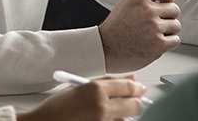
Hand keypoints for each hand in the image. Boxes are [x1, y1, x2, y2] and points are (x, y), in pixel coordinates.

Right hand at [18, 77, 147, 120]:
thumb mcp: (80, 87)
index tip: (140, 89)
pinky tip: (103, 118)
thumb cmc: (57, 107)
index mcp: (95, 90)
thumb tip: (130, 80)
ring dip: (124, 114)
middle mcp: (102, 107)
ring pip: (127, 118)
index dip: (137, 88)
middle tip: (134, 101)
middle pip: (134, 105)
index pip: (128, 88)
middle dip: (137, 103)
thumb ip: (105, 82)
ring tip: (109, 111)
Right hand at [98, 0, 180, 72]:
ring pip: (176, 25)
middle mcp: (147, 9)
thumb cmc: (118, 25)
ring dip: (167, 31)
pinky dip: (167, 43)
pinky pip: (175, 40)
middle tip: (151, 23)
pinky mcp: (158, 44)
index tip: (159, 6)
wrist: (105, 48)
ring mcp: (153, 27)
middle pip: (175, 9)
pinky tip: (153, 43)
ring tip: (150, 34)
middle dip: (166, 17)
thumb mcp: (131, 1)